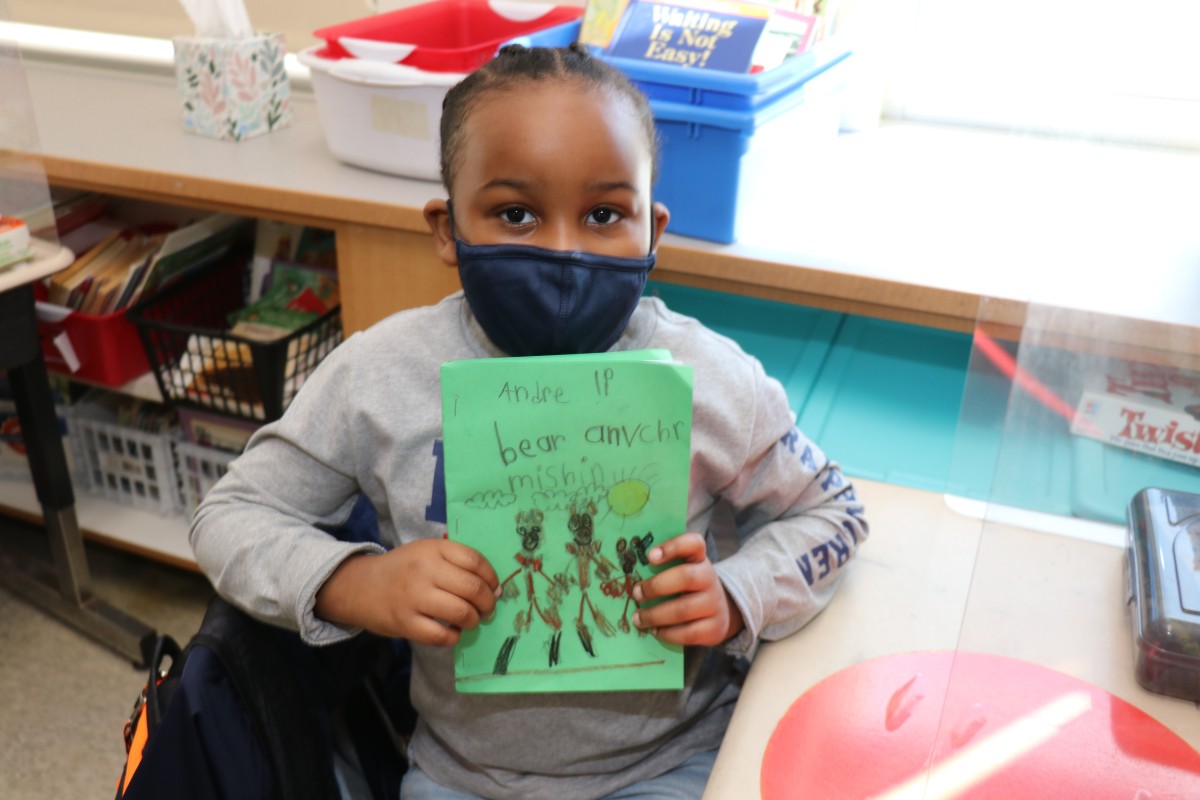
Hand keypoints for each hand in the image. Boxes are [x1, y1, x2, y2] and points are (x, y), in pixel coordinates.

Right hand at [315, 538, 498, 646]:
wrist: (359, 586)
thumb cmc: (402, 569)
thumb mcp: (426, 552)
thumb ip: (456, 562)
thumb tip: (494, 587)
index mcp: (433, 549)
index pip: (475, 561)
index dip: (492, 577)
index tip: (494, 588)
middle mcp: (424, 570)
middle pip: (472, 588)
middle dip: (488, 603)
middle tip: (487, 609)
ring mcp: (414, 597)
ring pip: (461, 612)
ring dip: (473, 620)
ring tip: (471, 620)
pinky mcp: (404, 623)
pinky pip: (441, 636)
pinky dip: (454, 637)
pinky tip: (453, 632)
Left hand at [631, 532, 744, 646]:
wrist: (719, 612)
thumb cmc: (688, 588)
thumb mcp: (681, 571)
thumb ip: (662, 568)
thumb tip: (630, 570)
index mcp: (699, 559)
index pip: (694, 543)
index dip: (673, 547)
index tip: (650, 556)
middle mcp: (709, 579)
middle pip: (686, 577)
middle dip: (656, 586)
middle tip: (636, 593)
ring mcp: (714, 604)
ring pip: (683, 610)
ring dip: (655, 615)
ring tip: (638, 618)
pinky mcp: (714, 628)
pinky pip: (688, 633)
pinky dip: (667, 633)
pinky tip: (655, 630)